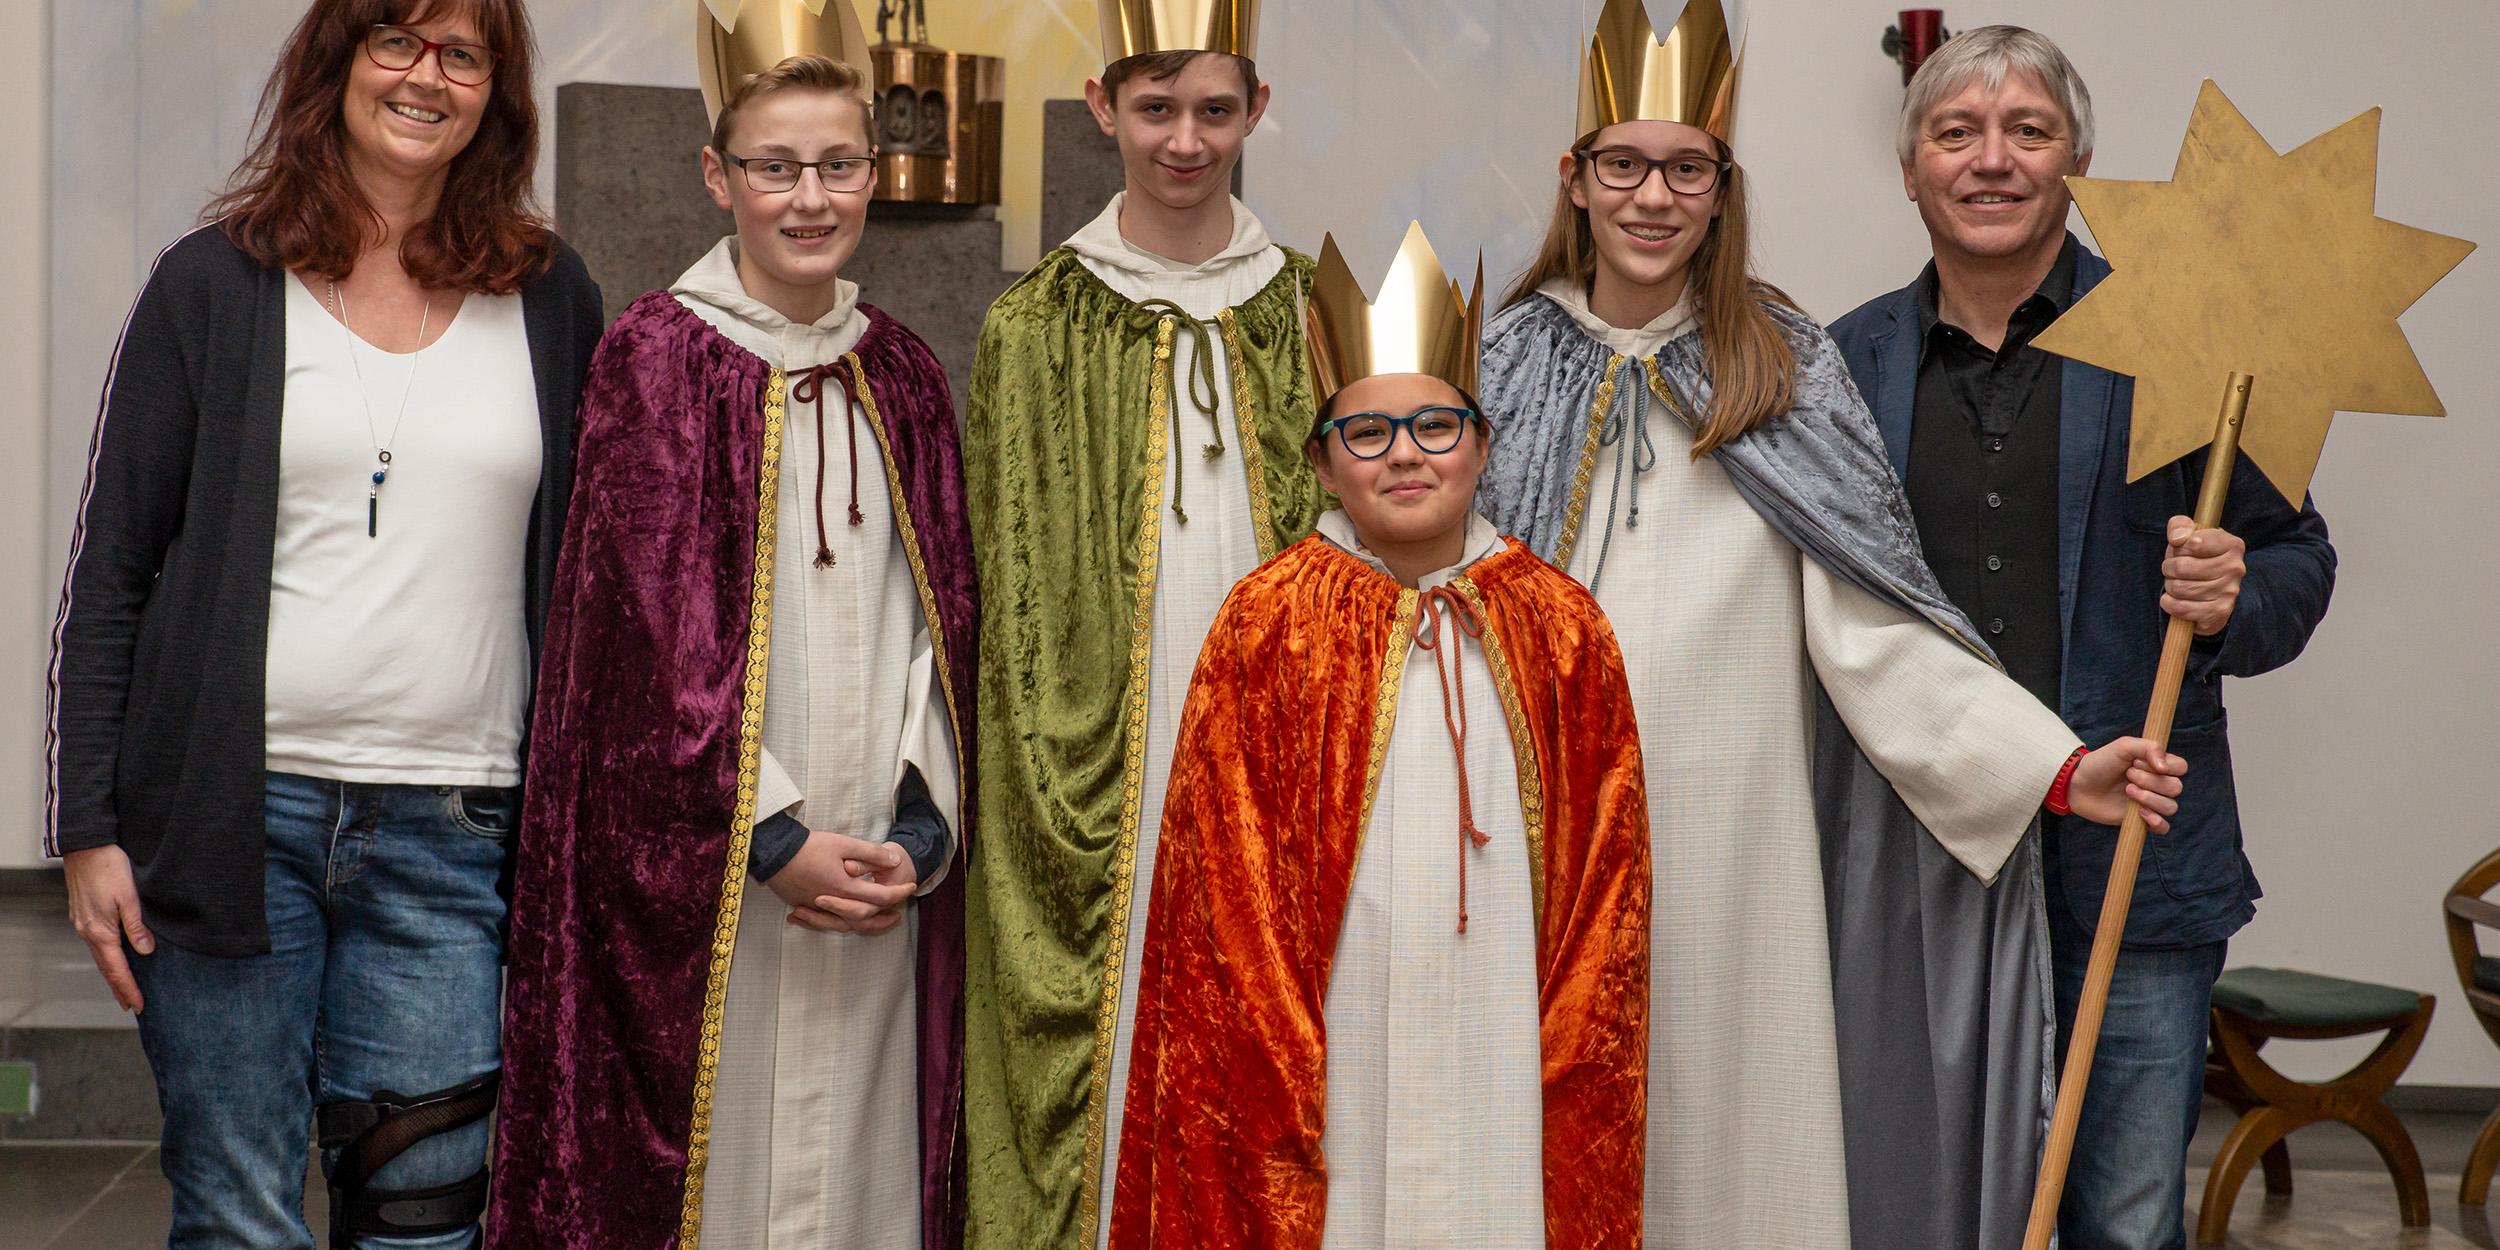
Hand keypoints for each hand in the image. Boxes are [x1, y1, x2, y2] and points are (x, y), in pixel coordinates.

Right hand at [63, 845, 152, 1011]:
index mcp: (100, 931)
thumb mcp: (129, 896)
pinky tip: (115, 958)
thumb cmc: (109, 867)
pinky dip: (107, 958)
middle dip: (119, 988)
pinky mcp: (83, 914)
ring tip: (125, 988)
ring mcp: (83, 923)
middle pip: (106, 968)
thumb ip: (137, 925)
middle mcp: (87, 931)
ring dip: (113, 974)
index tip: (138, 1006)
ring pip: (100, 956)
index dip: (128, 988)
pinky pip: (97, 944)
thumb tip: (145, 951)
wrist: (86, 846)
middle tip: (132, 1006)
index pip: (116, 969)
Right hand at [769, 831, 916, 934]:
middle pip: (865, 918)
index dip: (899, 892)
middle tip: (899, 914)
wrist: (774, 852)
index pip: (880, 896)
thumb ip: (871, 854)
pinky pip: (826, 923)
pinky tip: (844, 920)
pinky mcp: (804, 907)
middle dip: (884, 918)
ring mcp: (817, 908)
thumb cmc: (809, 847)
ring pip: (845, 925)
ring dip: (864, 925)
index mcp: (846, 888)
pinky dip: (839, 924)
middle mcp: (833, 904)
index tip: (912, 886)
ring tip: (876, 922)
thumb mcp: (844, 843)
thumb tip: (895, 861)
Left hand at [2069, 737, 2187, 832]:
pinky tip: (2141, 814)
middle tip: (2128, 776)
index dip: (2165, 766)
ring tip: (2127, 791)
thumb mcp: (2123, 746)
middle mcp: (2158, 784)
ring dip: (2149, 798)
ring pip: (2171, 807)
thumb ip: (2149, 747)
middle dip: (2151, 781)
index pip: (2181, 767)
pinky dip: (2156, 822)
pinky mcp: (2142, 820)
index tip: (2139, 762)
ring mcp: (2151, 803)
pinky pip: (2163, 828)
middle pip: (2176, 787)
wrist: (2079, 784)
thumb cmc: (2101, 763)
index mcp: (2157, 765)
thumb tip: (2165, 767)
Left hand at [2162, 516, 2246, 636]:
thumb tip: (2177, 538)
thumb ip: (2180, 526)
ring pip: (2179, 588)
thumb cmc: (2196, 559)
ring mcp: (2230, 592)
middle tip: (2174, 570)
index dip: (2178, 547)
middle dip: (2169, 568)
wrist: (2211, 593)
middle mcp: (2236, 568)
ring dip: (2169, 586)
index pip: (2193, 542)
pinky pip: (2181, 608)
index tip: (2182, 550)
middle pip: (2182, 567)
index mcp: (2232, 544)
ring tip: (2177, 583)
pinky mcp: (2220, 612)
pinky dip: (2169, 604)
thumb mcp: (2188, 535)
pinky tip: (2175, 599)